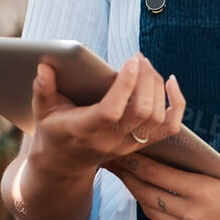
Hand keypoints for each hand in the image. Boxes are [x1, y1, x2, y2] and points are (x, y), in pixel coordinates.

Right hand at [28, 53, 184, 178]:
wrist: (66, 161)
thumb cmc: (54, 128)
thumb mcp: (42, 110)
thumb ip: (43, 89)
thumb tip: (45, 66)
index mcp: (84, 131)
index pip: (111, 112)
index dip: (125, 86)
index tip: (131, 61)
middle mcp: (110, 141)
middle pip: (141, 112)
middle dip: (145, 79)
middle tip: (138, 58)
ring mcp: (128, 145)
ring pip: (157, 117)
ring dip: (157, 86)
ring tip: (145, 65)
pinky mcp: (140, 144)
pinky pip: (170, 126)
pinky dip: (177, 103)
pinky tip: (171, 82)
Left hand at [104, 153, 219, 219]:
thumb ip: (202, 172)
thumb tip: (175, 159)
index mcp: (204, 193)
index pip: (158, 175)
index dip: (135, 162)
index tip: (121, 149)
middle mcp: (193, 217)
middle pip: (148, 195)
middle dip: (129, 177)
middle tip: (113, 161)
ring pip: (154, 213)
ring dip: (139, 194)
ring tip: (128, 178)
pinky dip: (158, 210)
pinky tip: (153, 197)